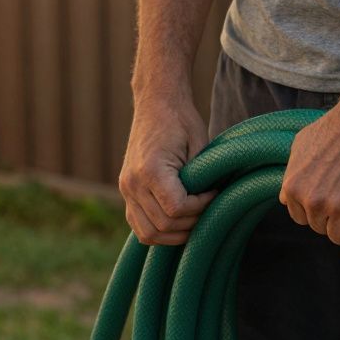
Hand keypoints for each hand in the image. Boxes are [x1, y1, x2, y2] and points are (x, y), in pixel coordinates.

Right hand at [118, 95, 215, 244]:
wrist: (155, 104)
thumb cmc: (181, 121)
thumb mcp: (199, 144)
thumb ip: (200, 178)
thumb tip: (211, 206)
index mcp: (150, 170)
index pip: (176, 209)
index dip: (200, 207)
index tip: (213, 193)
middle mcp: (132, 183)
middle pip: (163, 225)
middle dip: (190, 223)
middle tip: (207, 208)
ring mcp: (126, 190)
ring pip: (148, 233)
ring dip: (174, 235)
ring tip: (193, 221)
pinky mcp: (127, 192)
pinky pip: (139, 226)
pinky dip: (158, 232)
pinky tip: (177, 224)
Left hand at [279, 104, 339, 260]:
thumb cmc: (338, 127)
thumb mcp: (301, 145)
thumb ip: (292, 172)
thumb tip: (286, 194)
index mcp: (293, 186)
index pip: (299, 217)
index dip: (315, 212)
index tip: (329, 205)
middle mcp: (312, 200)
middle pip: (319, 228)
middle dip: (331, 219)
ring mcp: (337, 207)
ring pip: (337, 236)